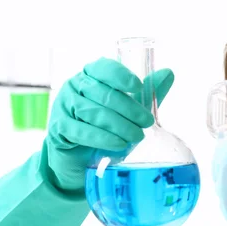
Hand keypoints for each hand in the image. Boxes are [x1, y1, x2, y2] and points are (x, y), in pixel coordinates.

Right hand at [44, 57, 173, 190]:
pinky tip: (118, 144)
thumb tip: (168, 73)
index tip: (138, 87)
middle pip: (103, 93)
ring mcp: (63, 106)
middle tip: (147, 122)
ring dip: (118, 125)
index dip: (121, 76)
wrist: (77, 158)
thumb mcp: (126, 110)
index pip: (103, 67)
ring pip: (93, 112)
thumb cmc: (103, 128)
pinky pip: (80, 131)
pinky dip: (102, 138)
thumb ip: (145, 93)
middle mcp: (74, 86)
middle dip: (129, 109)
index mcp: (90, 75)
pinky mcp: (58, 128)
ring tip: (137, 137)